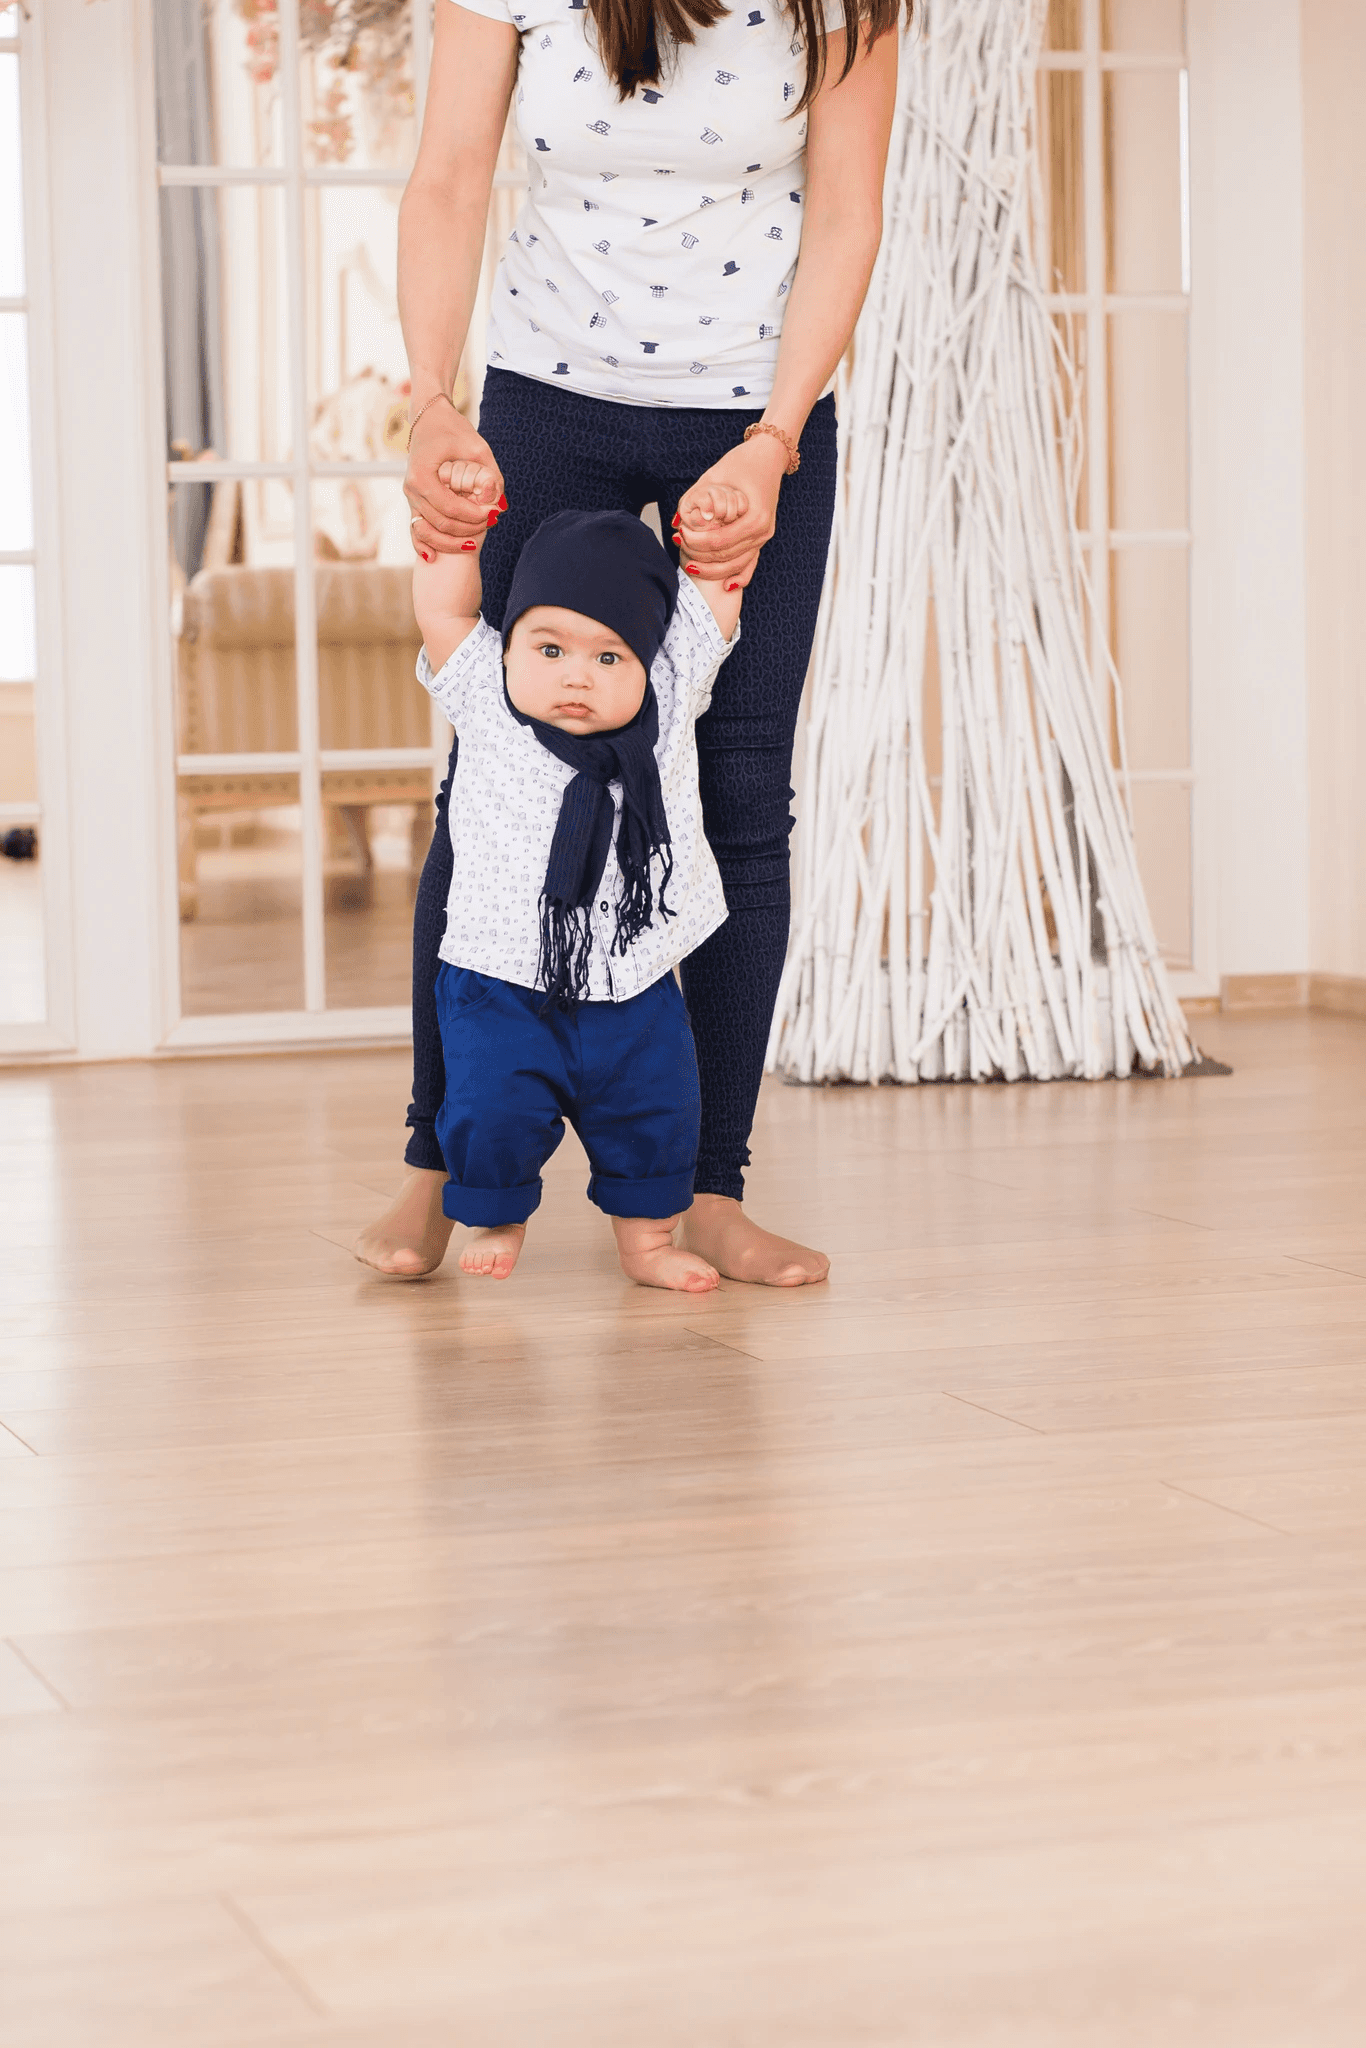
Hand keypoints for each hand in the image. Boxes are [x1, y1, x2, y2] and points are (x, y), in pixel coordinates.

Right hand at [406, 400, 505, 555]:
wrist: (429, 419)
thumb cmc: (454, 430)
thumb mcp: (477, 447)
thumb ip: (490, 474)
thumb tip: (499, 501)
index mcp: (422, 475)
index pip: (450, 507)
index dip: (474, 516)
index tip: (494, 514)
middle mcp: (411, 488)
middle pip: (440, 523)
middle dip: (467, 530)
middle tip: (491, 524)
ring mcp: (410, 497)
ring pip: (429, 531)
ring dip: (451, 541)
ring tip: (474, 543)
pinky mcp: (413, 502)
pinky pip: (416, 529)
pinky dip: (425, 544)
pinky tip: (434, 558)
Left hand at [674, 433, 788, 587]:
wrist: (768, 457)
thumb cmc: (741, 464)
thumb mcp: (713, 477)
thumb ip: (694, 500)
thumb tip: (677, 522)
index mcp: (754, 517)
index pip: (719, 542)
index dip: (696, 544)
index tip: (680, 535)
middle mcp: (762, 531)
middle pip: (727, 557)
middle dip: (700, 557)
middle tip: (680, 548)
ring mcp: (764, 537)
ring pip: (737, 565)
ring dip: (712, 570)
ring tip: (691, 566)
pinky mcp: (762, 539)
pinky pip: (750, 564)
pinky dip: (738, 576)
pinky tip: (725, 586)